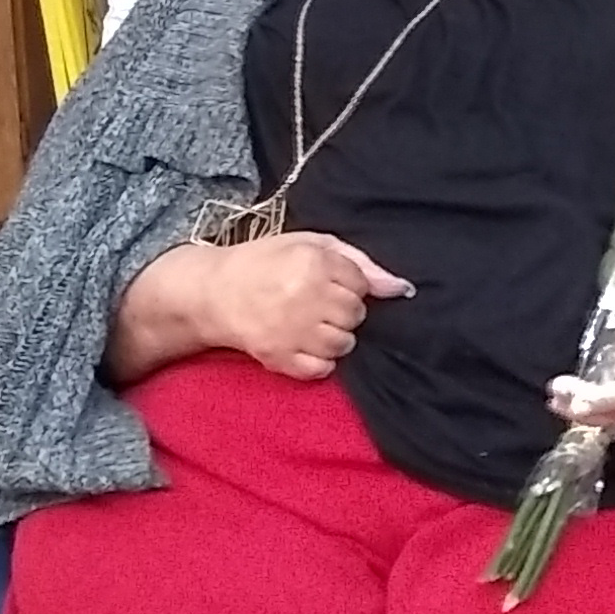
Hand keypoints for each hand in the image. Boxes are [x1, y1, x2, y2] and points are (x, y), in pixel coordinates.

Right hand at [199, 232, 410, 381]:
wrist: (213, 292)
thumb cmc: (265, 263)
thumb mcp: (310, 244)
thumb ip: (359, 262)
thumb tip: (401, 288)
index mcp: (313, 263)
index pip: (361, 286)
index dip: (348, 285)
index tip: (327, 283)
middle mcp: (305, 297)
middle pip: (355, 315)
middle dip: (342, 311)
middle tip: (316, 303)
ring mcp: (292, 331)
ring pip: (344, 344)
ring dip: (333, 336)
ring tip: (310, 324)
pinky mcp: (280, 357)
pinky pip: (322, 369)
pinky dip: (318, 360)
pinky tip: (303, 343)